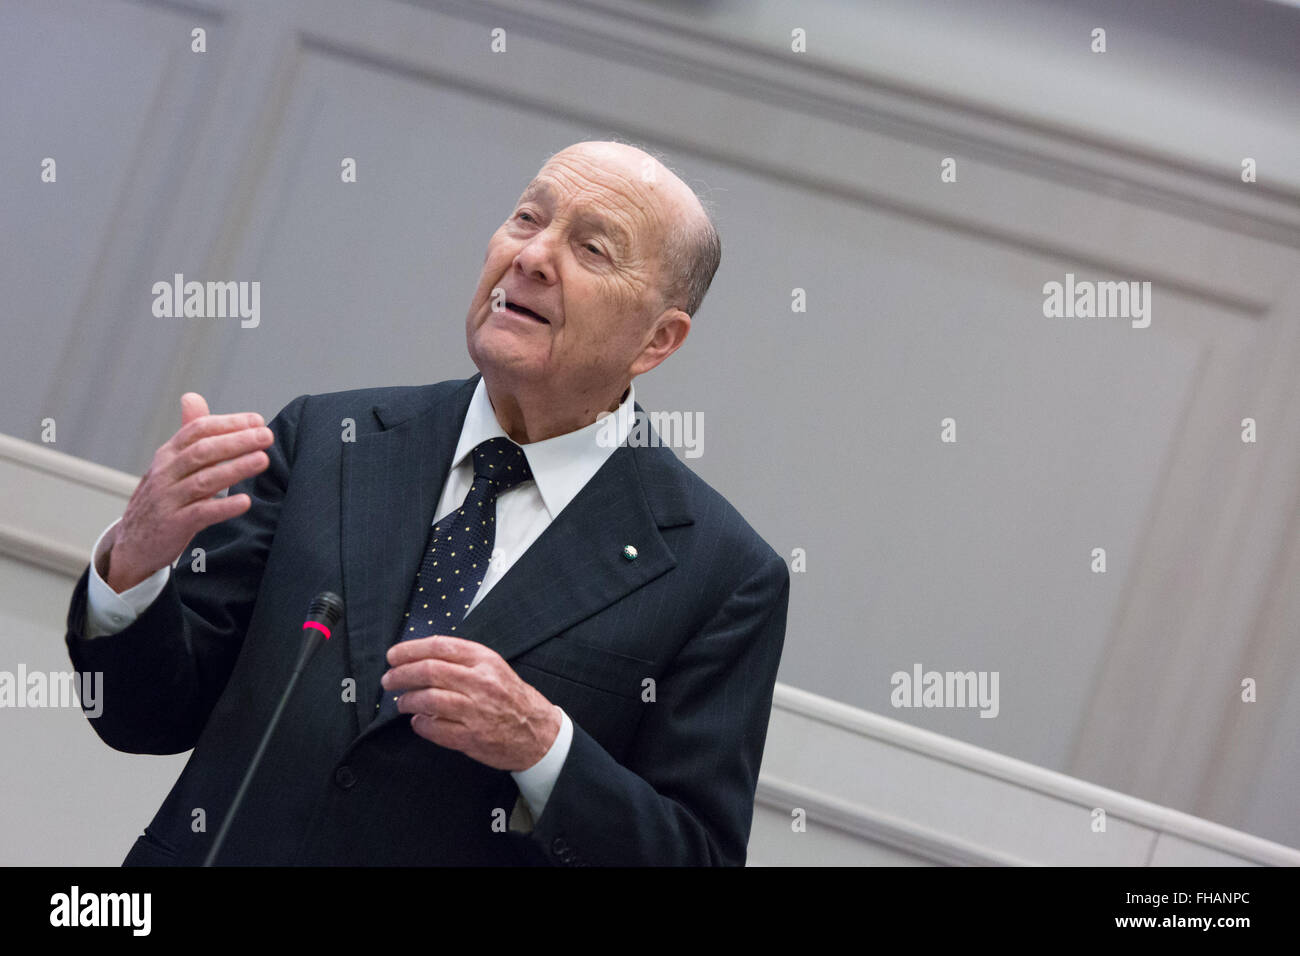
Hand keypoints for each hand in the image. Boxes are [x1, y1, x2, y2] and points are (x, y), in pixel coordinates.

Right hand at [104, 392, 273, 591]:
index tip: (257, 421)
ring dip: (235, 469)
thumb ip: (188, 433)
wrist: (132, 543)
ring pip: (203, 481)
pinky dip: (223, 507)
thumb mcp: (170, 463)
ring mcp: (168, 500)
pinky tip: (245, 501)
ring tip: (262, 460)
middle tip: (266, 436)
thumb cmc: (162, 497)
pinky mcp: (173, 526)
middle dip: (236, 441)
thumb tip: (193, 397)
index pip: (197, 430)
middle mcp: (165, 473)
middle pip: (202, 452)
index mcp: (168, 455)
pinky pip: (200, 514)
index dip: (228, 423)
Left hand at [382, 635, 561, 770]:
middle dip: (401, 674)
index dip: (410, 649)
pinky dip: (420, 724)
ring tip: (402, 702)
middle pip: (429, 671)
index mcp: (485, 660)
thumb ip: (462, 660)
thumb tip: (421, 658)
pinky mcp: (471, 737)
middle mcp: (481, 683)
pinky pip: (434, 729)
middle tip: (389, 679)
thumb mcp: (494, 668)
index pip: (440, 646)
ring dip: (407, 700)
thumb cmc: (513, 699)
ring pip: (428, 700)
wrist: (538, 733)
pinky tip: (418, 721)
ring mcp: (476, 711)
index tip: (394, 655)